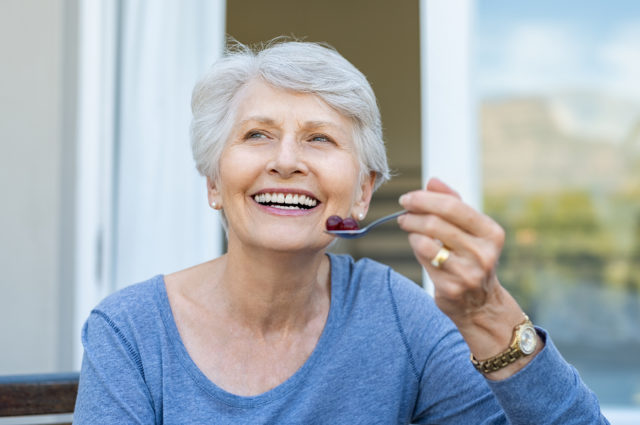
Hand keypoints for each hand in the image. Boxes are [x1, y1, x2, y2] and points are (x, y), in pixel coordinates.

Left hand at [398, 178, 539, 377]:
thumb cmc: (472, 257)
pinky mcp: (451, 287)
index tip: (408, 198)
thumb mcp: (471, 229)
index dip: (425, 199)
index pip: (453, 206)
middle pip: (436, 223)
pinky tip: (417, 244)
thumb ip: (453, 202)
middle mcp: (483, 253)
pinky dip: (416, 247)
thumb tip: (432, 181)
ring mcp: (467, 272)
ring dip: (411, 230)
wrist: (480, 304)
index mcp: (491, 233)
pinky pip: (423, 260)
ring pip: (426, 241)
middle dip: (413, 214)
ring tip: (407, 226)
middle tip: (403, 212)